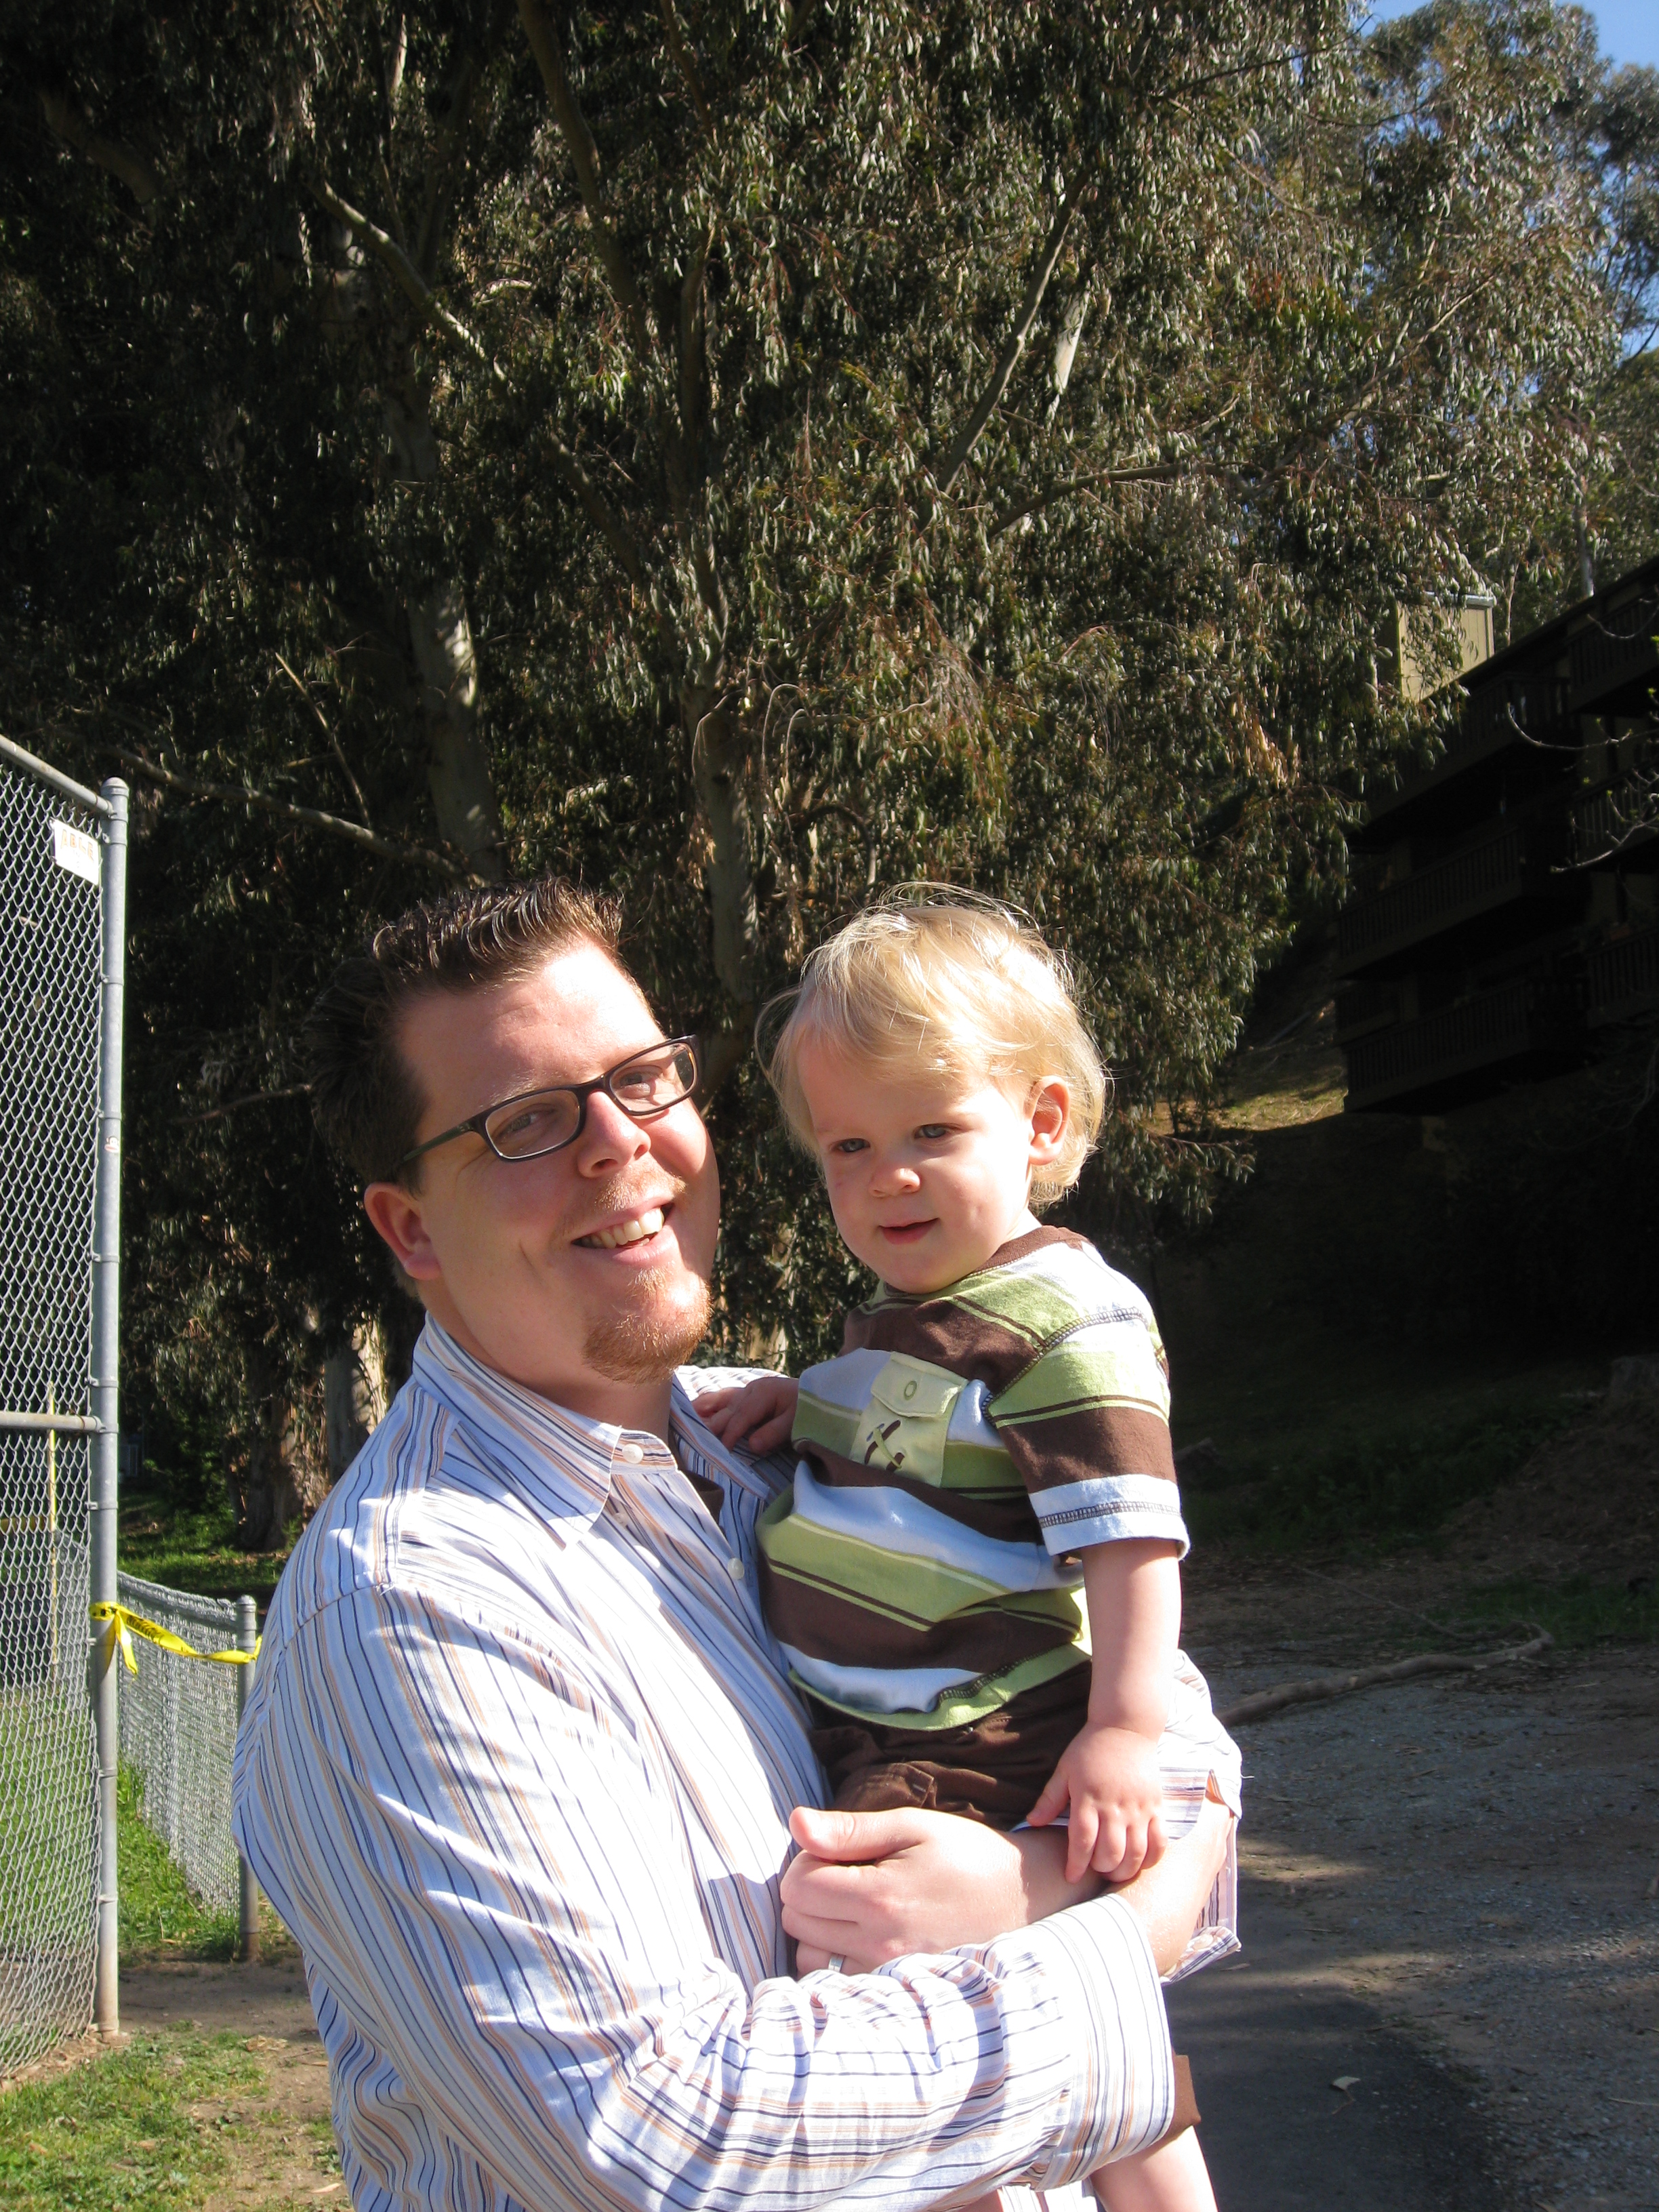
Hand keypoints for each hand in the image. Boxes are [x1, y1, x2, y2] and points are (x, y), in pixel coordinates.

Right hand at [693, 1374, 799, 1454]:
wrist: (812, 1392)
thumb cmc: (804, 1409)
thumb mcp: (795, 1422)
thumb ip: (774, 1433)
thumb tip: (752, 1445)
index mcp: (763, 1394)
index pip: (741, 1417)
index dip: (730, 1434)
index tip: (721, 1451)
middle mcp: (750, 1390)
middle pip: (726, 1410)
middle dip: (710, 1426)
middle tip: (693, 1442)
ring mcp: (745, 1390)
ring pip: (719, 1399)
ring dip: (702, 1410)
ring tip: (683, 1419)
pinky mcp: (743, 1393)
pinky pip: (722, 1397)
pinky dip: (707, 1403)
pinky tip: (694, 1409)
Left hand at [780, 1805, 1098, 1971]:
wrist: (1022, 1899)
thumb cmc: (965, 1854)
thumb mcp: (911, 1826)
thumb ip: (849, 1830)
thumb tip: (794, 1823)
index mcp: (881, 1895)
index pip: (796, 1884)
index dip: (806, 1860)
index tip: (836, 1852)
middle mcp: (879, 1943)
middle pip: (796, 1919)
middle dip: (810, 1891)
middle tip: (848, 1874)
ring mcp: (887, 1974)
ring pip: (808, 1957)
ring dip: (818, 1928)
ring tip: (854, 1905)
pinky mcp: (897, 1992)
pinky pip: (835, 1985)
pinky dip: (834, 1960)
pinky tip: (859, 1936)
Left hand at [1027, 1722, 1166, 1885]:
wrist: (1125, 1727)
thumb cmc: (1090, 1749)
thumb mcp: (1065, 1770)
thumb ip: (1050, 1798)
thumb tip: (1031, 1823)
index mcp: (1088, 1797)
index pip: (1082, 1841)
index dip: (1076, 1864)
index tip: (1070, 1876)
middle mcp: (1115, 1805)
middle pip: (1110, 1852)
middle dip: (1099, 1869)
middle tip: (1093, 1869)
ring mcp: (1139, 1807)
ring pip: (1135, 1853)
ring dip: (1124, 1870)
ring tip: (1114, 1871)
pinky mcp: (1157, 1806)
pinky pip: (1160, 1841)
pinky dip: (1152, 1859)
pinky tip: (1140, 1863)